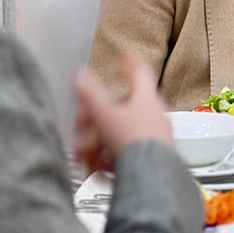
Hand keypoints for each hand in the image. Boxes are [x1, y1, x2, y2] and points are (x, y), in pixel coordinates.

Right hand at [73, 54, 172, 174]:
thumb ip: (90, 94)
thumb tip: (79, 74)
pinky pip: (125, 152)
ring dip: (97, 142)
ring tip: (84, 155)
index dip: (129, 62)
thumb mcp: (105, 113)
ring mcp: (154, 136)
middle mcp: (154, 114)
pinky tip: (97, 168)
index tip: (124, 55)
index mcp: (146, 97)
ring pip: (119, 133)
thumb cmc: (134, 142)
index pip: (139, 71)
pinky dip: (108, 158)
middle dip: (96, 118)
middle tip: (81, 125)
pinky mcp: (150, 158)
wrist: (151, 177)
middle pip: (121, 109)